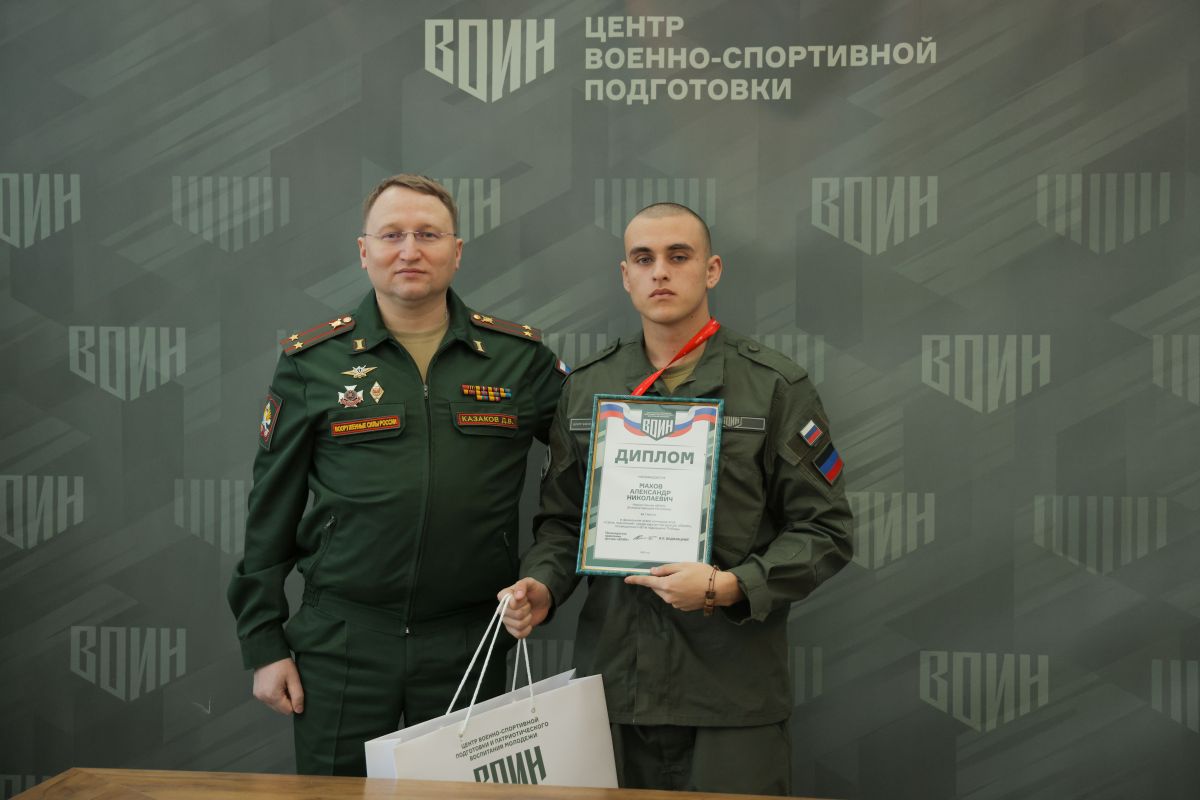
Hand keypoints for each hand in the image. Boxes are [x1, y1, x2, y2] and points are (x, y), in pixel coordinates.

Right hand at [252, 657, 303, 714]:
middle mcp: (262, 698)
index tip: (294, 689)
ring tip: (282, 683)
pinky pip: (268, 699)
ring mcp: (258, 695)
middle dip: (287, 700)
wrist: (267, 652)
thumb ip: (298, 696)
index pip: (287, 710)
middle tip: (288, 685)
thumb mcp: (294, 678)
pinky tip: (276, 683)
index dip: (294, 702)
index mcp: (272, 696)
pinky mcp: (256, 692)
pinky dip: (274, 695)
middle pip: (280, 709)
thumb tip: (299, 711)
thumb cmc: (282, 663)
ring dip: (281, 698)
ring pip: (274, 705)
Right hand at [497, 578, 551, 638]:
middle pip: (515, 615)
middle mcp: (502, 609)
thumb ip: (522, 585)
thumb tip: (517, 596)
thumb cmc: (535, 591)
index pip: (510, 604)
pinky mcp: (512, 630)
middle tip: (528, 604)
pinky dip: (527, 629)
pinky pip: (518, 634)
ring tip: (528, 612)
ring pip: (518, 625)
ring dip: (528, 619)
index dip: (521, 602)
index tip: (525, 597)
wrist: (543, 601)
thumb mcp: (530, 583)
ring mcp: (506, 620)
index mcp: (503, 595)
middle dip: (526, 609)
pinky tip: (528, 623)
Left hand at [624, 563, 742, 610]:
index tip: (627, 579)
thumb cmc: (702, 574)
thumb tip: (653, 572)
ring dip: (669, 586)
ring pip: (666, 593)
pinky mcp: (683, 608)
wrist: (718, 589)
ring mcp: (676, 604)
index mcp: (667, 585)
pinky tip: (688, 587)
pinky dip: (677, 592)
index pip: (647, 582)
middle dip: (659, 580)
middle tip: (671, 572)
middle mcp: (669, 597)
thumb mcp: (683, 566)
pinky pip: (674, 598)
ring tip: (684, 579)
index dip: (636, 580)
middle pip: (657, 588)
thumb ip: (666, 569)